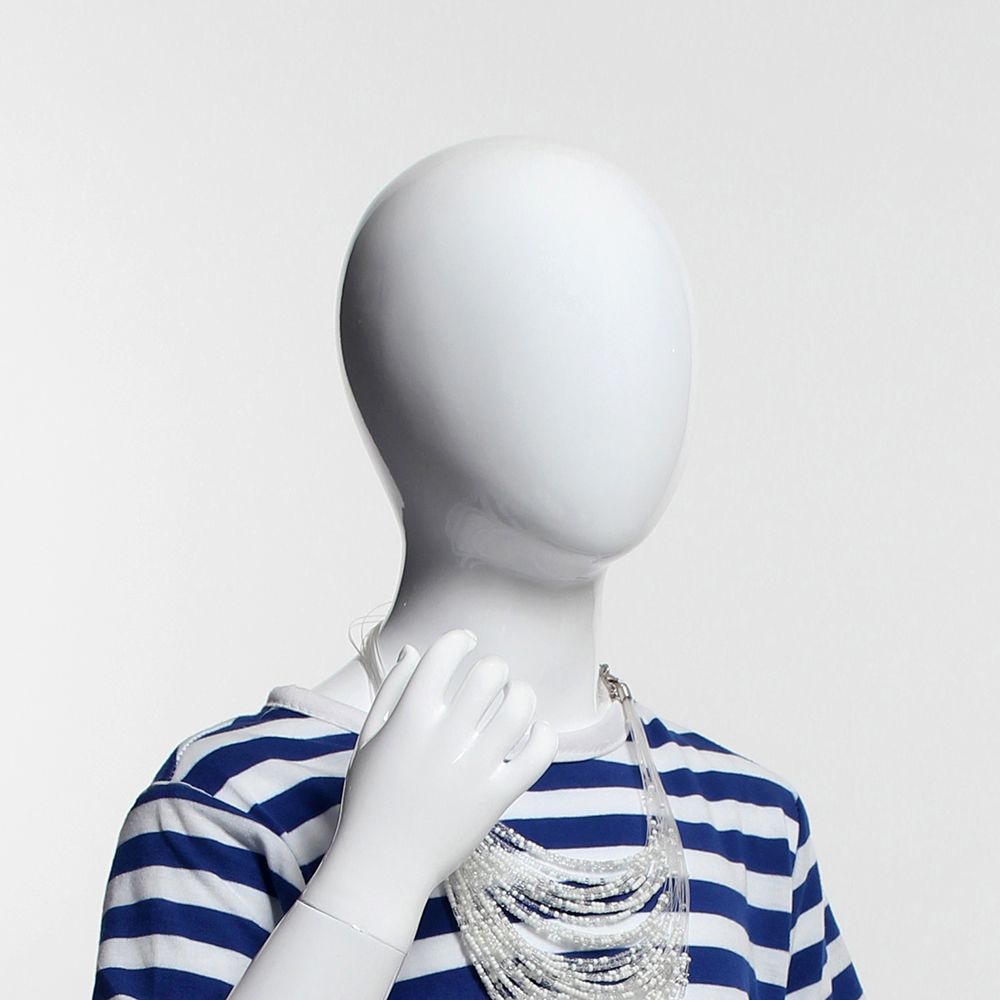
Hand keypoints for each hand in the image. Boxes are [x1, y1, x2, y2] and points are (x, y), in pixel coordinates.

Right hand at [317, 628, 558, 904]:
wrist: (381, 867)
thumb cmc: (370, 799)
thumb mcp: (369, 739)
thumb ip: (392, 690)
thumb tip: (413, 648)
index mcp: (410, 719)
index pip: (444, 654)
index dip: (460, 639)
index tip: (466, 642)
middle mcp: (444, 738)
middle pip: (489, 674)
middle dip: (494, 668)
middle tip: (491, 679)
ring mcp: (473, 769)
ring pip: (518, 709)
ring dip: (521, 695)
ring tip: (514, 701)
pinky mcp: (496, 798)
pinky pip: (537, 755)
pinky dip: (544, 735)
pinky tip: (534, 732)